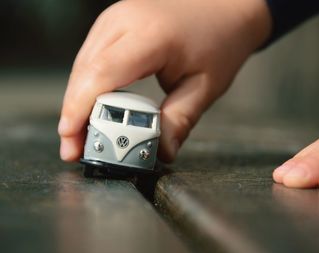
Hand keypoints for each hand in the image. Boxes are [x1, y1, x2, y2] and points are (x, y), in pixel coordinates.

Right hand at [58, 0, 270, 162]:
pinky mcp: (113, 25)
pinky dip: (88, 87)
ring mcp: (115, 19)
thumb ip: (180, 120)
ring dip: (79, 102)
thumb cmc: (219, 43)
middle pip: (85, 72)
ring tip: (83, 136)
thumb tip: (160, 152)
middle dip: (75, 114)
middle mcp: (124, 21)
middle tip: (75, 149)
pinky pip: (91, 59)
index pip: (102, 74)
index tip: (72, 140)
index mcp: (150, 36)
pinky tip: (93, 110)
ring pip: (83, 66)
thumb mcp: (205, 87)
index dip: (80, 109)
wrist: (224, 10)